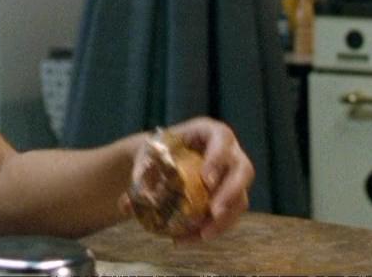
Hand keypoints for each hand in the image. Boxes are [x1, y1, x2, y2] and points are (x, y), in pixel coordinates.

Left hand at [117, 117, 253, 240]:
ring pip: (240, 199)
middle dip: (231, 193)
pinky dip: (213, 230)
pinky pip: (230, 216)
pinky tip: (191, 239)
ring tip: (203, 235)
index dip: (218, 159)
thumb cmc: (157, 152)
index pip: (221, 138)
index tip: (207, 180)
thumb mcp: (147, 155)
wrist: (162, 162)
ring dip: (225, 220)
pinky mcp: (230, 198)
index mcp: (210, 133)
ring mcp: (232, 177)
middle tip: (214, 212)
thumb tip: (127, 204)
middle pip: (243, 171)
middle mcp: (229, 153)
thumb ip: (139, 174)